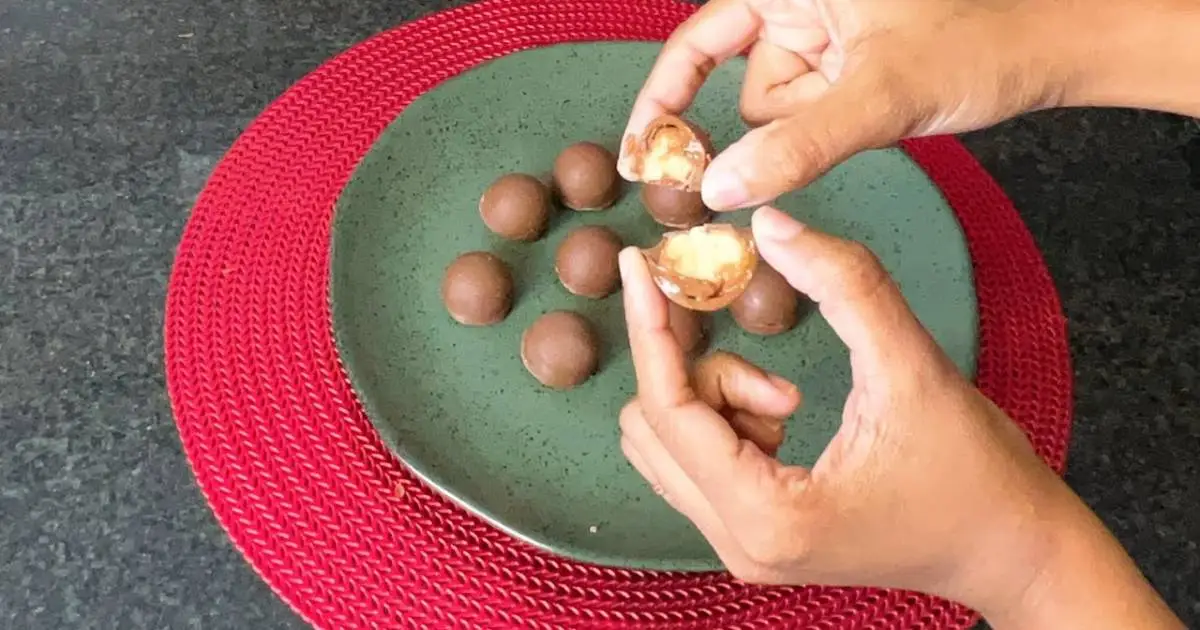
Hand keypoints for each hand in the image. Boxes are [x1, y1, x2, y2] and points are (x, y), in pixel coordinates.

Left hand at [617, 207, 1182, 627]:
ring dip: (713, 392)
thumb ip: (845, 284)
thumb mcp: (913, 366)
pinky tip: (789, 412)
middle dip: (696, 364)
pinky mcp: (753, 537)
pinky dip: (726, 416)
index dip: (649, 327)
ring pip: (666, 443)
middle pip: (652, 425)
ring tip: (790, 392)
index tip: (638, 263)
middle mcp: (738, 542)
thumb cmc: (975, 470)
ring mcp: (741, 547)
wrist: (1011, 548)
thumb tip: (768, 224)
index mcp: (767, 515)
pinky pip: (695, 459)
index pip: (669, 409)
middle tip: (742, 328)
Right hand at [619, 0, 1072, 209]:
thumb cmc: (974, 43)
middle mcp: (795, 10)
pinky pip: (808, 121)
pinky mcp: (842, 72)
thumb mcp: (880, 95)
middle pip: (741, 87)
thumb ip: (796, 144)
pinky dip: (832, 131)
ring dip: (816, 130)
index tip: (640, 155)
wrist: (1046, 52)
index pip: (697, 40)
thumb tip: (717, 190)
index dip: (662, 96)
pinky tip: (881, 110)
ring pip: (776, 114)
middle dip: (779, 122)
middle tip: (821, 136)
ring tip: (880, 104)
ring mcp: (820, 42)